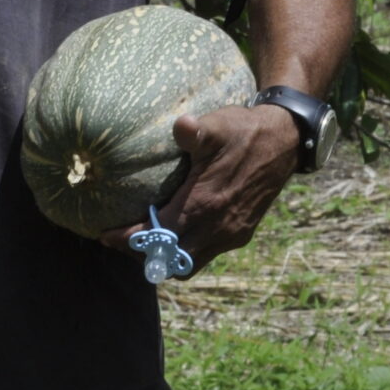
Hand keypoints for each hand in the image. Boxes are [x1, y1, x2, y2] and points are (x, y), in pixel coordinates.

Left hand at [98, 104, 300, 272]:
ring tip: (143, 241)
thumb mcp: (218, 125)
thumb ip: (195, 131)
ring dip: (164, 257)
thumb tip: (181, 126)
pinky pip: (205, 254)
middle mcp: (217, 228)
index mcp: (205, 206)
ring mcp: (231, 235)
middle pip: (169, 260)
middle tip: (119, 239)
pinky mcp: (240, 234)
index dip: (128, 239)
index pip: (158, 235)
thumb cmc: (245, 131)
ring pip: (189, 263)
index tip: (104, 235)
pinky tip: (175, 231)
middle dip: (142, 253)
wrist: (285, 142)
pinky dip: (185, 250)